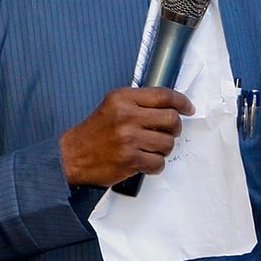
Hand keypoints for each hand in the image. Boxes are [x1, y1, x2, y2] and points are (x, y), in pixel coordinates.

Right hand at [60, 86, 195, 186]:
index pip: (164, 95)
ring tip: (151, 149)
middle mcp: (127, 115)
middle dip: (174, 129)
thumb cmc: (95, 132)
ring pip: (168, 143)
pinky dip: (156, 165)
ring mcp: (129, 138)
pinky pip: (159, 162)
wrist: (72, 156)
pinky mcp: (130, 159)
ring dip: (164, 149)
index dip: (182, 102)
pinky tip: (145, 162)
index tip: (188, 108)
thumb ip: (138, 102)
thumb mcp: (113, 106)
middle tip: (167, 133)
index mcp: (123, 98)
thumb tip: (171, 105)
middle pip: (171, 119)